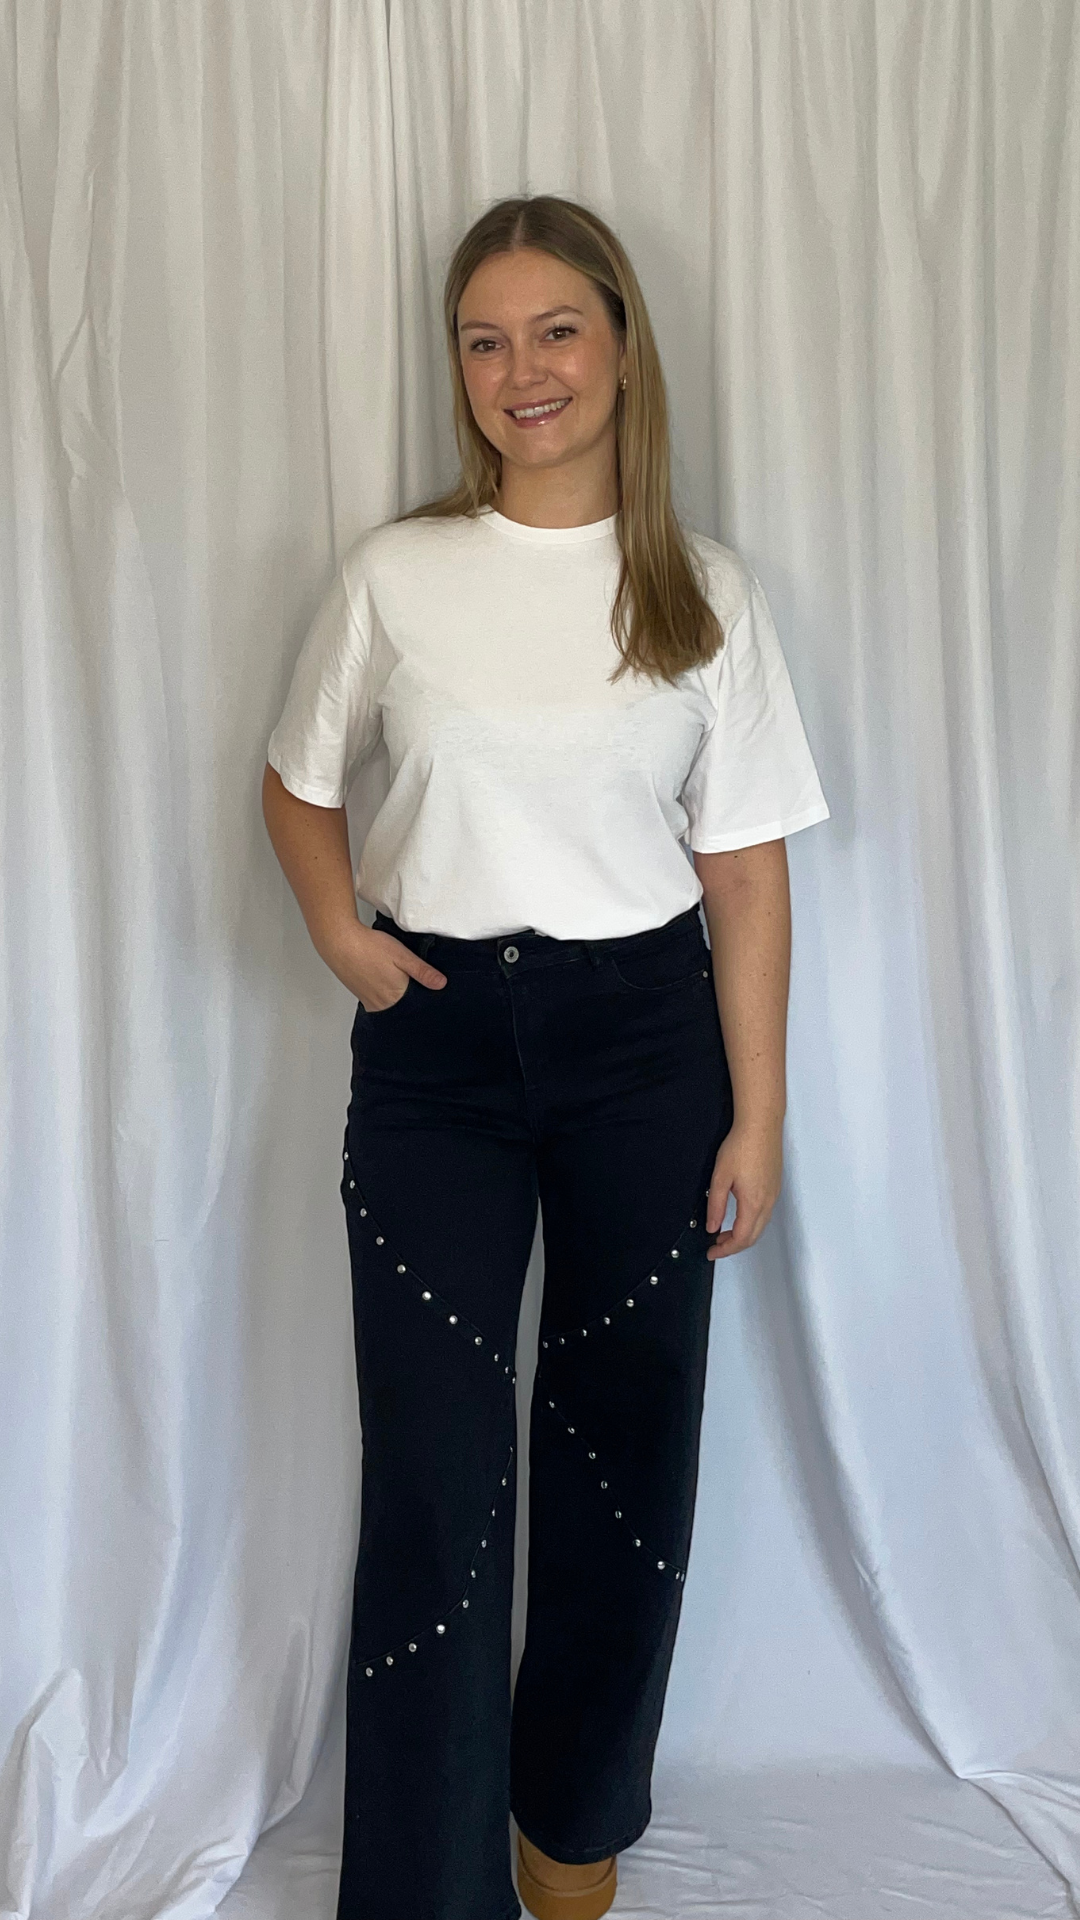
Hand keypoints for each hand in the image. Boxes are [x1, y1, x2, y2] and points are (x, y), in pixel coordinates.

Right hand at [321, 921, 447, 1012]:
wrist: (340, 942)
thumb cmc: (369, 947)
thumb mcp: (403, 956)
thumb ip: (422, 972)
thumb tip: (441, 984)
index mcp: (395, 997)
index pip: (417, 1006)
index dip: (424, 997)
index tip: (426, 987)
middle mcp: (382, 1004)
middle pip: (403, 1007)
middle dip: (410, 997)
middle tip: (408, 978)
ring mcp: (369, 1001)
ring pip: (390, 1004)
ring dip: (395, 994)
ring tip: (394, 976)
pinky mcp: (360, 995)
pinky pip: (378, 1000)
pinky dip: (383, 992)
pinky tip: (382, 977)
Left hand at [705, 1118, 782, 1258]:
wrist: (761, 1125)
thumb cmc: (741, 1146)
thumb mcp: (720, 1177)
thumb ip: (716, 1205)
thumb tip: (712, 1227)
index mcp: (754, 1203)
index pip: (741, 1238)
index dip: (726, 1249)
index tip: (711, 1252)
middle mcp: (768, 1202)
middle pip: (753, 1236)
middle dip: (734, 1245)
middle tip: (715, 1245)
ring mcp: (774, 1194)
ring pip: (760, 1225)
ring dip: (743, 1234)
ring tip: (723, 1232)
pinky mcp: (775, 1186)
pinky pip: (765, 1213)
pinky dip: (751, 1222)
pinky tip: (738, 1215)